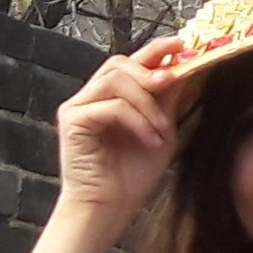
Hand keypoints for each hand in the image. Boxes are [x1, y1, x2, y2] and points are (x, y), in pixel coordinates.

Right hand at [53, 54, 178, 227]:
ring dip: (146, 102)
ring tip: (161, 128)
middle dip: (149, 70)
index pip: (130, 63)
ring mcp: (77, 107)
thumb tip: (180, 67)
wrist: (110, 208)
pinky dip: (135, 120)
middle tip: (170, 81)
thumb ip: (166, 101)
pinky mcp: (72, 121)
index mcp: (110, 97)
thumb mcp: (160, 131)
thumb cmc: (132, 175)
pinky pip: (110, 106)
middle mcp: (90, 97)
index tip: (180, 44)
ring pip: (115, 81)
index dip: (154, 50)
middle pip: (119, 64)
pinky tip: (149, 139)